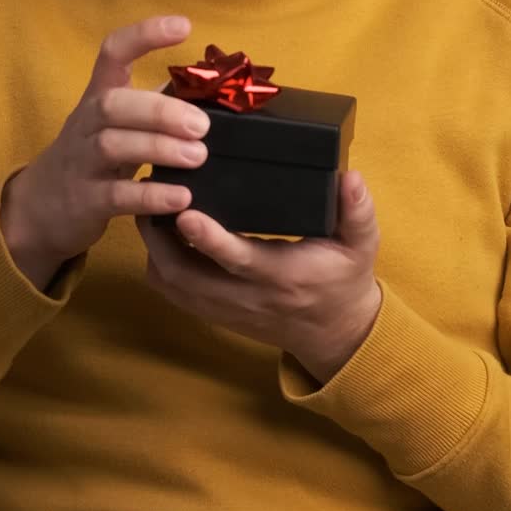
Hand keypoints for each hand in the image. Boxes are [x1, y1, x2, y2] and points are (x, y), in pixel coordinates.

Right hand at [0, 15, 209, 288]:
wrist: (39, 209)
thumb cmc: (92, 158)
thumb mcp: (116, 125)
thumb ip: (153, 104)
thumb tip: (207, 84)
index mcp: (98, 97)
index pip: (113, 52)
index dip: (145, 35)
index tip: (184, 26)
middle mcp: (86, 124)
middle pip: (112, 104)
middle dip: (159, 110)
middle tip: (201, 125)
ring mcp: (81, 163)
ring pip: (113, 146)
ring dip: (160, 148)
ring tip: (198, 156)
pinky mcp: (84, 201)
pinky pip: (115, 196)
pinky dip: (150, 196)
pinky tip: (182, 197)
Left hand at [136, 169, 381, 383]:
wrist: (335, 332)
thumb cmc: (343, 279)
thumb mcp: (361, 245)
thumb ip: (358, 211)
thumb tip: (351, 177)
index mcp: (281, 276)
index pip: (238, 260)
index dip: (208, 238)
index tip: (185, 212)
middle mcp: (247, 297)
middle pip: (187, 275)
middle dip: (159, 236)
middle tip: (150, 191)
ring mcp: (226, 308)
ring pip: (173, 285)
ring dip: (154, 248)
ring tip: (148, 204)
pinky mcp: (215, 312)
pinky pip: (174, 293)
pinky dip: (158, 263)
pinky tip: (159, 233)